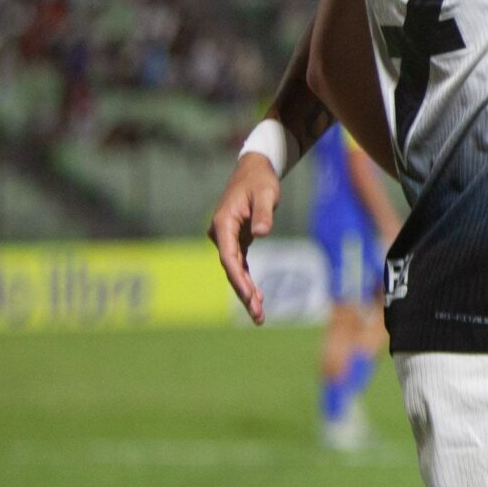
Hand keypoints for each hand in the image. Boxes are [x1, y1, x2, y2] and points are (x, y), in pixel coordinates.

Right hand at [207, 153, 281, 325]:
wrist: (254, 170)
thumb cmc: (260, 181)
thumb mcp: (266, 194)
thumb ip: (263, 213)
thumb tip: (261, 234)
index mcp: (223, 223)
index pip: (228, 256)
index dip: (238, 278)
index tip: (249, 295)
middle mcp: (221, 234)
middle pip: (231, 269)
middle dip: (244, 293)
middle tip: (258, 315)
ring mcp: (227, 239)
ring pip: (235, 270)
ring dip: (246, 292)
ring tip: (259, 316)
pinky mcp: (236, 241)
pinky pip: (241, 266)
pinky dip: (248, 281)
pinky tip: (258, 299)